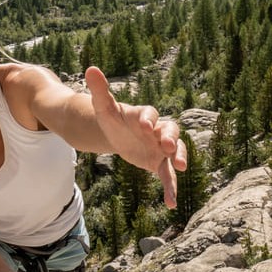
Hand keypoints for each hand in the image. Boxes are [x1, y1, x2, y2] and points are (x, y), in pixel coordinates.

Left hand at [85, 66, 187, 207]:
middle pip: (170, 129)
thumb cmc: (112, 118)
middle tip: (167, 145)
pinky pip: (168, 175)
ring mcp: (161, 146)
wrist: (119, 134)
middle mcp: (157, 129)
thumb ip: (100, 90)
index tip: (144, 125)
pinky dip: (171, 188)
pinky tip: (170, 203)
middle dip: (169, 137)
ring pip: (175, 150)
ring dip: (179, 157)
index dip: (147, 118)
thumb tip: (90, 68)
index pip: (149, 113)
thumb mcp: (103, 108)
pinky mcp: (160, 162)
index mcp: (142, 115)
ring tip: (180, 167)